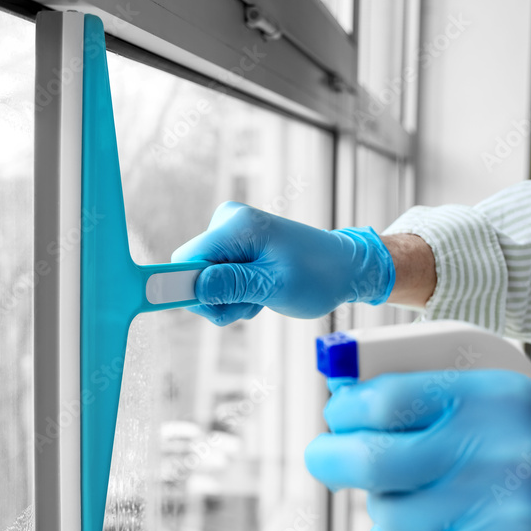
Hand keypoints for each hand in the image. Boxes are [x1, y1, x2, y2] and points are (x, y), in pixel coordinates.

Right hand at [170, 201, 394, 324]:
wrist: (344, 267)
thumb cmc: (319, 275)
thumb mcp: (274, 286)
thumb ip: (231, 285)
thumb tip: (192, 288)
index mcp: (236, 225)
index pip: (186, 259)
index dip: (187, 287)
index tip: (206, 307)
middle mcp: (228, 222)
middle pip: (193, 272)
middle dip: (217, 297)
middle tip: (251, 304)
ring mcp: (230, 233)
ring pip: (204, 279)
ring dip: (230, 298)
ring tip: (261, 297)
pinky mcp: (234, 246)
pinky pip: (217, 277)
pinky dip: (236, 292)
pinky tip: (260, 291)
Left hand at [305, 370, 530, 530]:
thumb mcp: (497, 399)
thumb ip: (426, 396)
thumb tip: (342, 399)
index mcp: (497, 399)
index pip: (388, 397)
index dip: (345, 408)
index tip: (337, 414)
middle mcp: (502, 454)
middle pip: (372, 458)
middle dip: (329, 456)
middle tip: (324, 455)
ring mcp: (504, 517)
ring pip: (386, 509)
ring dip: (379, 500)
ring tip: (410, 493)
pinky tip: (407, 529)